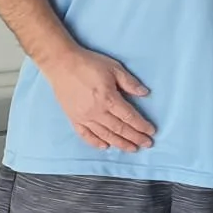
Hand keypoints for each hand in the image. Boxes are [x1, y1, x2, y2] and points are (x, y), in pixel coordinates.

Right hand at [40, 44, 154, 151]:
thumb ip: (129, 82)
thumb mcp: (114, 68)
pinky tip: (105, 147)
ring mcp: (83, 116)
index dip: (141, 126)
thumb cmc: (89, 64)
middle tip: (147, 144)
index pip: (129, 117)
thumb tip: (145, 93)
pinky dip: (95, 142)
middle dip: (135, 138)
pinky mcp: (73, 118)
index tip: (151, 132)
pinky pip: (85, 134)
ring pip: (105, 134)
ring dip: (120, 143)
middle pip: (119, 129)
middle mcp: (97, 111)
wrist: (61, 64)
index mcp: (109, 98)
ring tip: (132, 149)